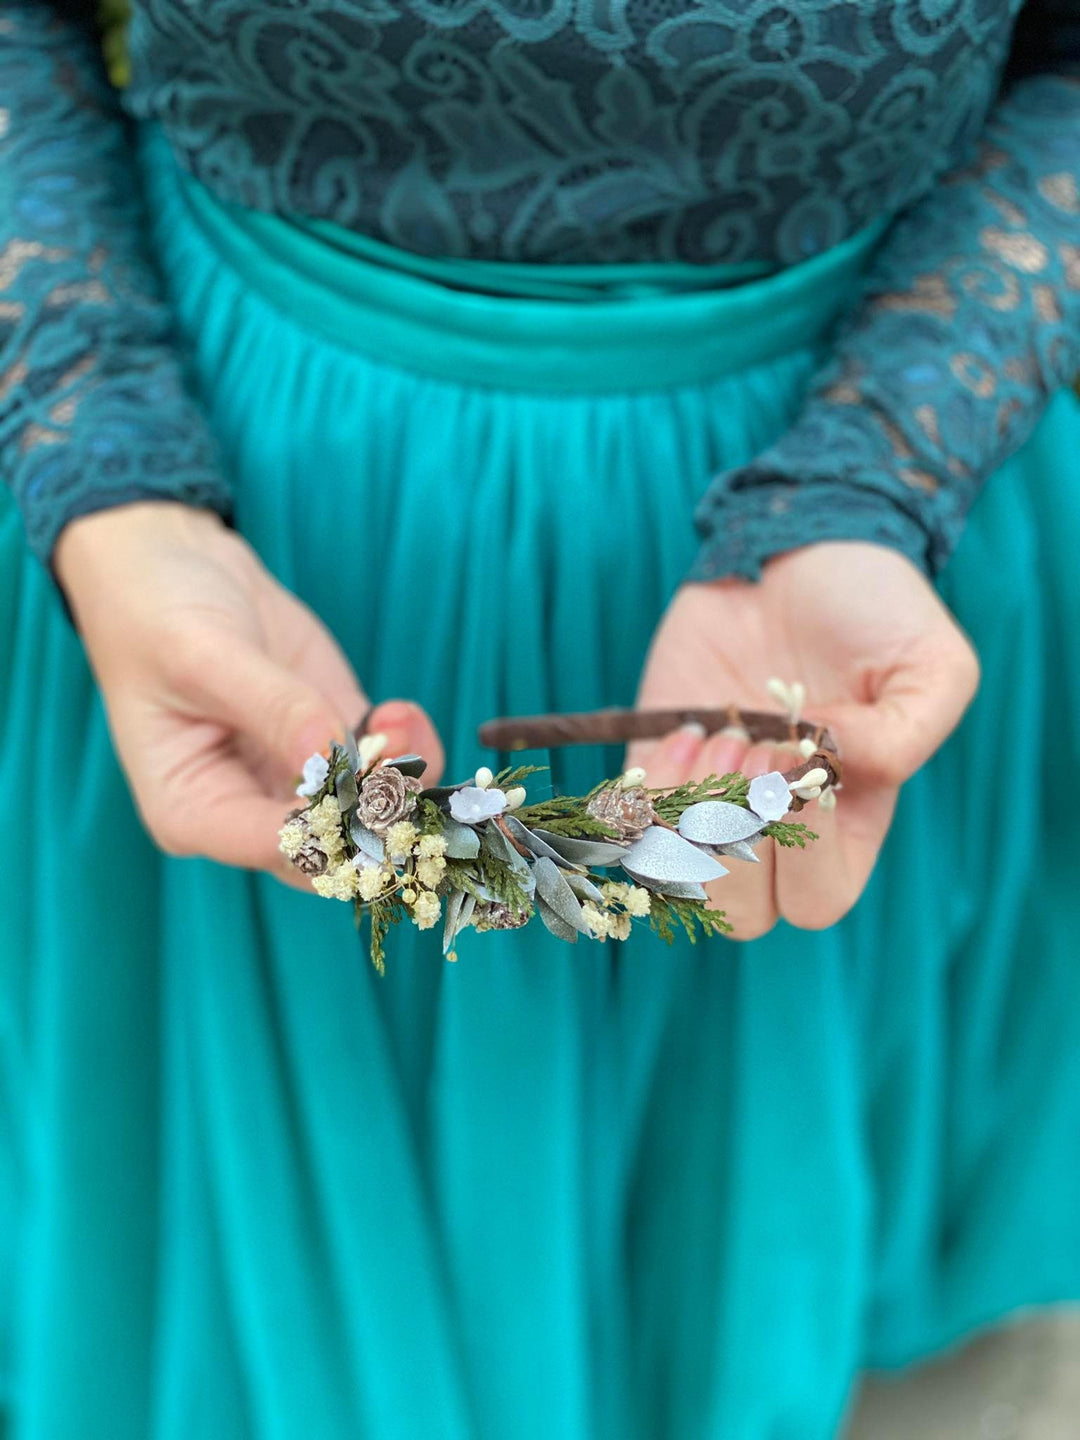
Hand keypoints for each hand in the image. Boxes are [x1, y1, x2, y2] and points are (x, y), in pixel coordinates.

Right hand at [56, 501, 443, 886]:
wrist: (170, 563)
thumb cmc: (156, 615)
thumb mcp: (203, 656)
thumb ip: (274, 710)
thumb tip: (334, 758)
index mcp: (194, 811)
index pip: (278, 849)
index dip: (333, 832)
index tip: (367, 788)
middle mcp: (249, 809)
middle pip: (334, 850)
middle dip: (381, 816)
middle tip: (405, 765)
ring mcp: (297, 776)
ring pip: (372, 811)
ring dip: (404, 781)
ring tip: (399, 723)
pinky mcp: (333, 737)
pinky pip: (385, 764)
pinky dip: (408, 748)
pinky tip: (399, 712)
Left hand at [627, 542, 978, 937]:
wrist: (797, 547)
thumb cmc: (875, 609)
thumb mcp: (931, 664)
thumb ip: (904, 736)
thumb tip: (829, 765)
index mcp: (849, 828)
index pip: (819, 900)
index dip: (808, 848)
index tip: (811, 756)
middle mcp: (773, 830)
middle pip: (742, 912)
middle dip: (738, 834)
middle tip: (756, 747)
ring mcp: (705, 802)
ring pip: (673, 877)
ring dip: (689, 812)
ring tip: (720, 734)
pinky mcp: (653, 765)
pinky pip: (625, 822)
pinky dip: (646, 788)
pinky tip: (688, 729)